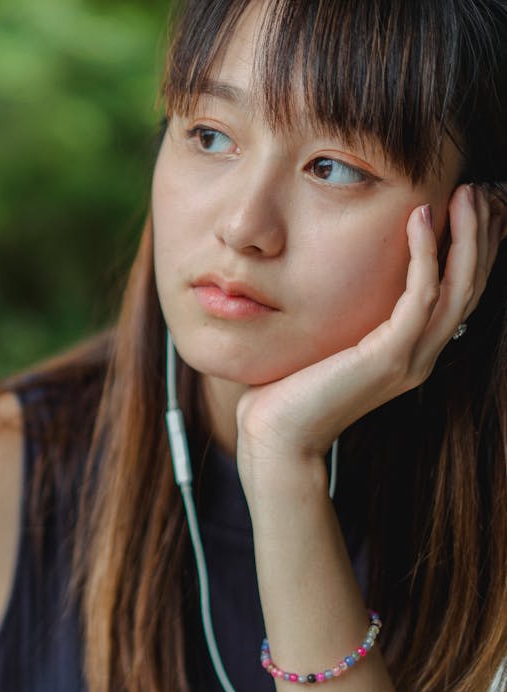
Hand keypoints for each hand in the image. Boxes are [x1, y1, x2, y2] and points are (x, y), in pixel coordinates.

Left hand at [234, 183, 505, 479]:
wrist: (275, 437)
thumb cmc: (287, 390)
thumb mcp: (323, 340)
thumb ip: (342, 311)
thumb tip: (328, 274)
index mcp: (410, 351)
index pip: (455, 292)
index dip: (471, 249)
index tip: (471, 206)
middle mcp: (420, 354)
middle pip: (469, 285)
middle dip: (481, 235)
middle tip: (480, 188)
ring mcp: (410, 358)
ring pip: (458, 288)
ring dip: (466, 237)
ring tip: (467, 193)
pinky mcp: (389, 358)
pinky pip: (420, 297)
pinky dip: (424, 255)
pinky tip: (419, 220)